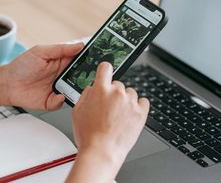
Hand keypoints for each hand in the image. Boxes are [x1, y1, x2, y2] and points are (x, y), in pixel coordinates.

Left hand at [0, 43, 83, 109]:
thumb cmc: (22, 65)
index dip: (89, 60)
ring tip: (77, 88)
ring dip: (77, 90)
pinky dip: (61, 100)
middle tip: (91, 76)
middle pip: (81, 77)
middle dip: (87, 77)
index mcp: (63, 62)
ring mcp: (59, 88)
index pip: (80, 60)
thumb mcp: (41, 52)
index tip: (97, 60)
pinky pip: (62, 102)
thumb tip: (80, 45)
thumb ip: (61, 49)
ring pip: (75, 91)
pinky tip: (58, 96)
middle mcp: (63, 75)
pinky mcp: (52, 101)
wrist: (6, 84)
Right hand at [68, 62, 148, 182]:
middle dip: (113, 93)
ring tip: (118, 116)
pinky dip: (138, 106)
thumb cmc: (89, 135)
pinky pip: (143, 101)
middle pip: (118, 84)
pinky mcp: (141, 112)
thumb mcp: (77, 111)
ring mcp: (130, 102)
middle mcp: (117, 92)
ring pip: (130, 93)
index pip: (106, 67)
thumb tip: (92, 87)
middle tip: (109, 108)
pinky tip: (130, 115)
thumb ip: (86, 94)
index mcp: (101, 89)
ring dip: (126, 100)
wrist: (102, 153)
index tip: (106, 73)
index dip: (105, 70)